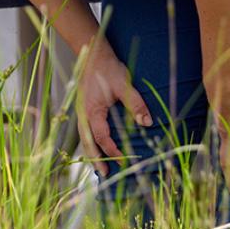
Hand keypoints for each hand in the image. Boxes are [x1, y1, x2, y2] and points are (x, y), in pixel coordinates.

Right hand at [76, 45, 152, 175]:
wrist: (93, 54)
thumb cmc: (107, 68)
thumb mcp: (124, 85)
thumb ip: (136, 104)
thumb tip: (147, 123)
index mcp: (91, 110)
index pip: (101, 137)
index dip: (112, 149)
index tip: (123, 158)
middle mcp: (84, 114)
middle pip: (88, 142)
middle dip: (96, 159)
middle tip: (105, 174)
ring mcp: (82, 112)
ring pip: (85, 138)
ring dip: (92, 152)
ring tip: (100, 166)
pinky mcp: (85, 108)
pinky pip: (86, 130)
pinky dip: (91, 142)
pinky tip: (98, 147)